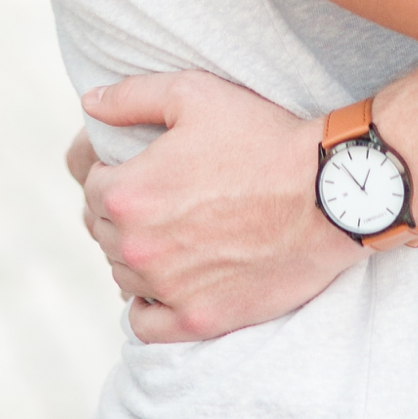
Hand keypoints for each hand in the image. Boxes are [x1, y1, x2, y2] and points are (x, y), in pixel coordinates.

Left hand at [71, 71, 358, 342]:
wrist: (328, 193)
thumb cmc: (263, 136)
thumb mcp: (195, 94)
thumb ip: (132, 97)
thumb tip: (90, 103)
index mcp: (129, 193)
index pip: (91, 186)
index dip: (115, 171)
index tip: (145, 166)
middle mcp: (138, 247)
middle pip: (104, 231)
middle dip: (124, 211)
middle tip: (164, 195)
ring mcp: (168, 289)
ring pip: (122, 275)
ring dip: (136, 254)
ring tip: (172, 232)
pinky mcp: (199, 320)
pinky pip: (145, 324)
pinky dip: (148, 305)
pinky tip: (167, 281)